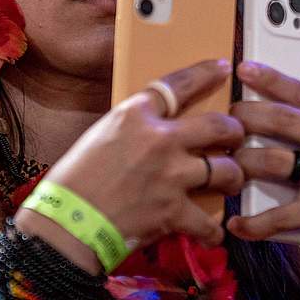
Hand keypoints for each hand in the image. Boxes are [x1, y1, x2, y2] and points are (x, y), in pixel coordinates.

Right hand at [18, 59, 244, 269]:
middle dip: (234, 132)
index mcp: (135, 115)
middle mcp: (159, 140)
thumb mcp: (101, 136)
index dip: (205, 74)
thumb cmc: (73, 182)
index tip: (222, 68)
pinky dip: (212, 230)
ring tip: (230, 181)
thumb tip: (158, 132)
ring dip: (232, 177)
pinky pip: (209, 221)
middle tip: (235, 137)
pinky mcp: (173, 211)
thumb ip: (134, 129)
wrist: (64, 225)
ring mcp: (170, 176)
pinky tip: (212, 231)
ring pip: (225, 170)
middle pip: (218, 126)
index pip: (179, 84)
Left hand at [227, 61, 299, 276]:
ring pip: (274, 162)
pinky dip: (253, 222)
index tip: (245, 68)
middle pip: (285, 120)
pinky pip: (278, 215)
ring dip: (243, 164)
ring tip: (228, 166)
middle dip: (248, 115)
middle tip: (226, 119)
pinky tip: (237, 223)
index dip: (274, 79)